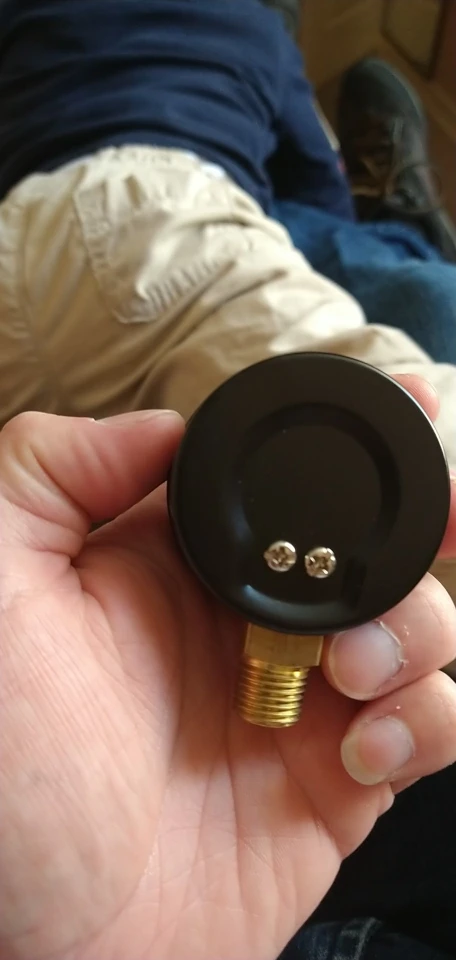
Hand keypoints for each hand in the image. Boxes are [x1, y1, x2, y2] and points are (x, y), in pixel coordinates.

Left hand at [1, 380, 455, 959]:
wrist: (33, 946)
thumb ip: (49, 471)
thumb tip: (161, 425)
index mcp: (173, 566)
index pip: (277, 483)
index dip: (343, 446)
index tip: (408, 405)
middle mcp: (242, 626)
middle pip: (368, 548)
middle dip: (422, 525)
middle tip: (448, 514)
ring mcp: (297, 704)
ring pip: (415, 628)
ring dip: (418, 629)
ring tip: (355, 668)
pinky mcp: (335, 784)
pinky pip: (426, 728)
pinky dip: (427, 722)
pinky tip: (362, 748)